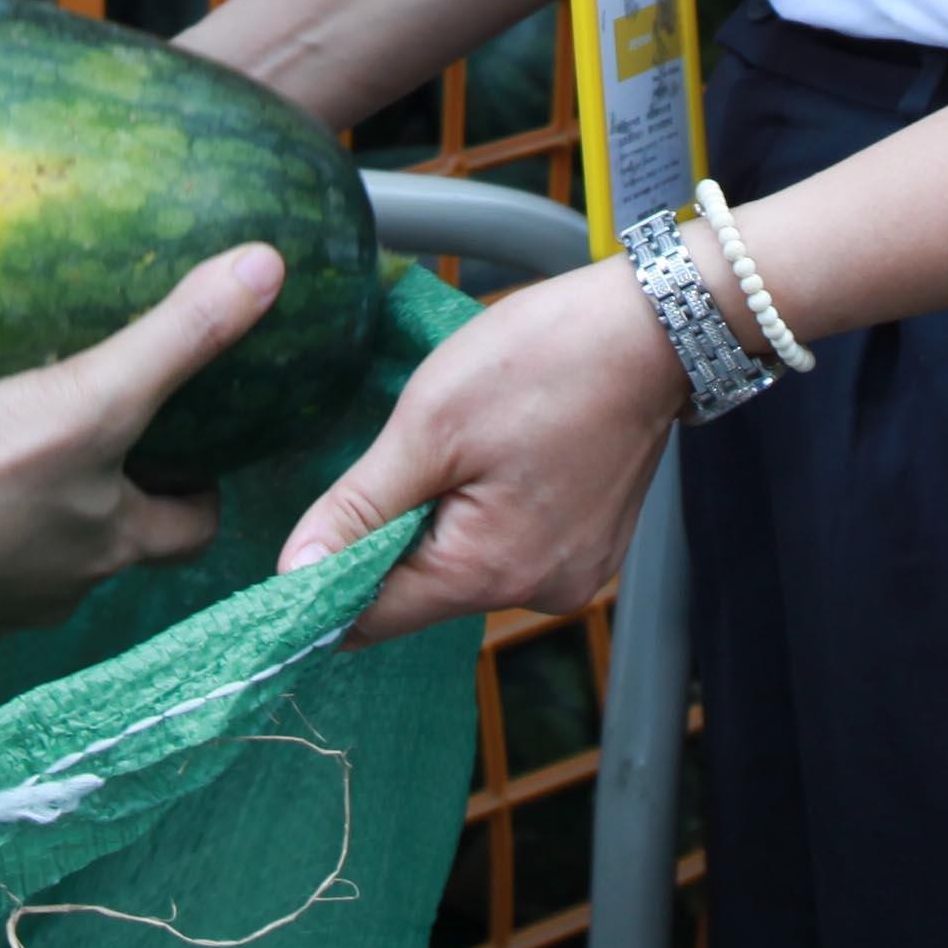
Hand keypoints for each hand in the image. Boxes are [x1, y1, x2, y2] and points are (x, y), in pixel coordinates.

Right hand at [0, 245, 291, 633]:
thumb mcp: (95, 392)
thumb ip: (178, 333)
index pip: (189, 531)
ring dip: (38, 517)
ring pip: (36, 562)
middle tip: (101, 435)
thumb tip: (268, 268)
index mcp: (113, 546)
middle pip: (111, 546)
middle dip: (115, 497)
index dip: (201, 492)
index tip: (194, 451)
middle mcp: (60, 592)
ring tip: (17, 450)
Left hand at [278, 256, 681, 639]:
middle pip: (419, 593)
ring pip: (464, 567)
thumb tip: (295, 572)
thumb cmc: (543, 361)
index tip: (303, 538)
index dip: (324, 585)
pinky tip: (497, 454)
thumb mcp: (430, 423)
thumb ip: (361, 507)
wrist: (653, 328)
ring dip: (438, 519)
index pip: (372, 619)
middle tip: (395, 456)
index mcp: (489, 572)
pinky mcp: (590, 547)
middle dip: (389, 536)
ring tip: (457, 445)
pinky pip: (508, 546)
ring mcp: (571, 573)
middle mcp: (536, 593)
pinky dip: (485, 511)